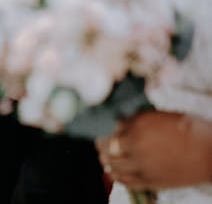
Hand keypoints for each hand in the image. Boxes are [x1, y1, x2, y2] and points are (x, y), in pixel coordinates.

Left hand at [96, 111, 211, 189]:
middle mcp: (136, 147)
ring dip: (106, 161)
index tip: (104, 129)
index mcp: (138, 127)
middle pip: (108, 148)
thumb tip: (120, 123)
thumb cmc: (190, 129)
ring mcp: (142, 166)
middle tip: (99, 143)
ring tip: (103, 158)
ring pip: (114, 165)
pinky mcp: (151, 181)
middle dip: (102, 145)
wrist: (211, 153)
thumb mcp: (161, 117)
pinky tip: (113, 174)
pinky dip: (117, 177)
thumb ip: (138, 120)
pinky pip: (127, 181)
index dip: (106, 130)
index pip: (112, 130)